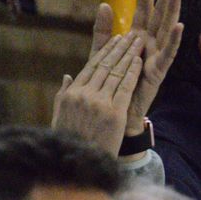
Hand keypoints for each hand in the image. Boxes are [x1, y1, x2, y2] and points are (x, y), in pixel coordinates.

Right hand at [52, 34, 143, 155]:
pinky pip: (125, 87)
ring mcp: (98, 103)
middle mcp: (83, 95)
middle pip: (105, 66)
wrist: (81, 164)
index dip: (106, 52)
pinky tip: (139, 61)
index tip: (115, 40)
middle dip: (120, 48)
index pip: (91, 67)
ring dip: (128, 55)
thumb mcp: (61, 116)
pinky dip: (132, 72)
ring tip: (138, 43)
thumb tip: (68, 76)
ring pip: (116, 73)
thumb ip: (64, 94)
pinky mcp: (113, 113)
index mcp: (71, 94)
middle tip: (131, 35)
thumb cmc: (71, 141)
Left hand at [91, 0, 183, 135]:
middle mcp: (150, 44)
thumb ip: (102, 30)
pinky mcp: (158, 71)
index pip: (144, 9)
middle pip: (160, 13)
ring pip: (167, 28)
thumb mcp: (102, 53)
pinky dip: (174, 39)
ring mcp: (156, 57)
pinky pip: (168, 53)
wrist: (116, 113)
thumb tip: (104, 4)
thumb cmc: (113, 84)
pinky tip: (179, 24)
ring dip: (174, 9)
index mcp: (137, 38)